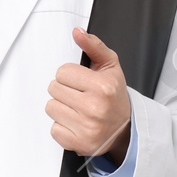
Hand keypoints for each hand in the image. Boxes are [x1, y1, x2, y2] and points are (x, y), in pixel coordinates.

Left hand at [46, 28, 131, 161]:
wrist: (125, 128)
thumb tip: (77, 32)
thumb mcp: (110, 67)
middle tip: (79, 95)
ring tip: (78, 109)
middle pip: (53, 89)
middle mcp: (94, 108)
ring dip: (61, 108)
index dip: (70, 75)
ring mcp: (86, 128)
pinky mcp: (78, 143)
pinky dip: (62, 127)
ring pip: (51, 108)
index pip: (62, 72)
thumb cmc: (115, 96)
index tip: (81, 82)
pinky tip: (76, 123)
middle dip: (64, 90)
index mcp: (102, 87)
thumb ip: (93, 47)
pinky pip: (53, 129)